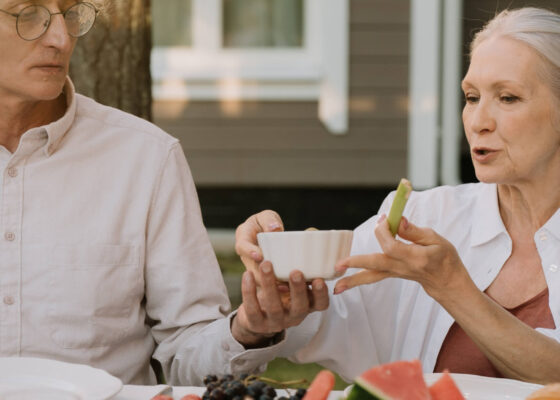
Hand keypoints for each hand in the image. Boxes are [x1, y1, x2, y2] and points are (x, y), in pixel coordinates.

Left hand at [231, 261, 328, 347]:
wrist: (256, 318)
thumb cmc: (280, 295)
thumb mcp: (293, 286)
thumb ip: (299, 271)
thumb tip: (307, 239)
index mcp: (306, 306)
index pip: (321, 304)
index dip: (321, 294)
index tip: (319, 279)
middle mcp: (293, 317)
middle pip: (299, 307)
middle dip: (298, 289)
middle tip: (295, 272)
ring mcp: (275, 322)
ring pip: (273, 306)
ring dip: (270, 284)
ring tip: (266, 264)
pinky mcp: (256, 323)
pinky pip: (252, 308)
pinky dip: (249, 290)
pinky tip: (247, 274)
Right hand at [235, 210, 283, 283]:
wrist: (268, 233)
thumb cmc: (267, 222)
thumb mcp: (267, 216)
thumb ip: (269, 220)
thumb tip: (275, 229)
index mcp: (243, 238)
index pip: (242, 246)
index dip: (249, 251)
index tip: (259, 256)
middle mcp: (246, 256)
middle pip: (250, 268)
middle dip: (262, 275)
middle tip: (276, 278)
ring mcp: (253, 267)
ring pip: (259, 279)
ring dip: (270, 285)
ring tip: (284, 287)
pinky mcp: (262, 276)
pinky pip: (268, 284)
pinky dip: (277, 287)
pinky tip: (289, 290)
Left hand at [333, 215, 470, 300]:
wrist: (446, 281)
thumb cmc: (444, 258)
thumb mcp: (437, 240)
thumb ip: (415, 231)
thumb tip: (399, 221)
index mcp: (415, 258)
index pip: (392, 245)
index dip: (384, 231)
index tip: (383, 219)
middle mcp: (402, 268)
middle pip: (376, 264)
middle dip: (356, 262)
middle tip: (339, 264)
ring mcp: (394, 273)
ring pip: (371, 276)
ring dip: (352, 281)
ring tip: (336, 287)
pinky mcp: (389, 274)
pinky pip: (372, 277)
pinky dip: (356, 280)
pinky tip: (340, 286)